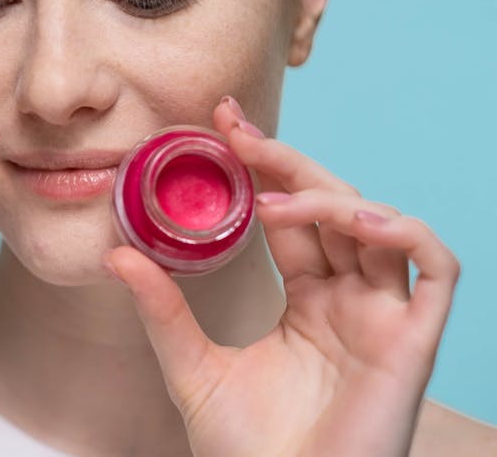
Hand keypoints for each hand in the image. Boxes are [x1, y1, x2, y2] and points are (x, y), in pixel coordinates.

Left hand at [104, 97, 458, 456]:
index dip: (263, 167)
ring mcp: (383, 319)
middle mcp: (349, 300)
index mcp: (307, 300)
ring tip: (272, 196)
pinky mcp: (412, 344)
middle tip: (235, 130)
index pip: (291, 214)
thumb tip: (115, 254)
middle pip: (332, 206)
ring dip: (331, 196)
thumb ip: (162, 309)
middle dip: (288, 161)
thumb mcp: (192, 368)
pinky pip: (437, 269)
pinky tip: (356, 220)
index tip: (220, 127)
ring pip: (380, 227)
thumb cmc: (245, 451)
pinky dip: (405, 233)